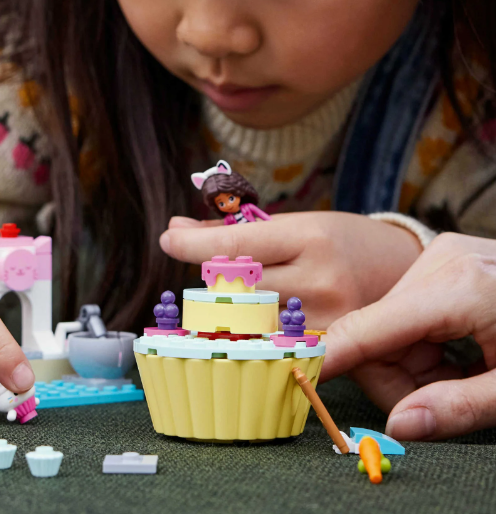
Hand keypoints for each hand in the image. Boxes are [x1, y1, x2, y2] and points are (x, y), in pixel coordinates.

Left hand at [160, 212, 421, 328]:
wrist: (403, 268)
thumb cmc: (341, 240)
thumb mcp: (295, 223)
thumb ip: (236, 231)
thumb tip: (176, 227)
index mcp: (308, 237)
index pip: (234, 245)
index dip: (191, 244)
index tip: (168, 239)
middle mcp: (318, 280)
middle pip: (235, 288)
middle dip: (210, 282)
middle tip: (207, 275)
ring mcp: (327, 319)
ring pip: (250, 322)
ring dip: (227, 312)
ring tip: (230, 298)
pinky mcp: (334, 349)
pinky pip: (275, 347)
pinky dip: (254, 336)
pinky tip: (249, 325)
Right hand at [321, 233, 495, 440]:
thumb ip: (458, 408)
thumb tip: (398, 428)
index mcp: (458, 287)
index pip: (372, 326)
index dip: (332, 354)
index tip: (294, 372)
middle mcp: (440, 260)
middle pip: (381, 326)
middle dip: (397, 369)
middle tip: (434, 400)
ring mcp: (442, 254)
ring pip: (391, 318)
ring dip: (410, 355)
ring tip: (459, 371)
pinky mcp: (444, 258)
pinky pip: (408, 306)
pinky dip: (421, 338)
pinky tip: (455, 349)